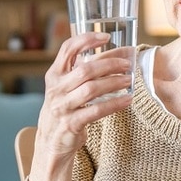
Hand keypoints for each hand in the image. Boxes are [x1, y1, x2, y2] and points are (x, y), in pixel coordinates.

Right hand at [28, 32, 132, 180]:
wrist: (50, 144)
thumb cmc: (64, 112)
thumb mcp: (65, 89)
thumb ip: (79, 72)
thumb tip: (111, 54)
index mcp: (54, 75)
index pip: (67, 49)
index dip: (86, 39)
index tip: (105, 36)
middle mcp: (56, 89)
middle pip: (85, 69)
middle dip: (109, 63)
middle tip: (128, 63)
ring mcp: (62, 107)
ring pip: (91, 88)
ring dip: (114, 82)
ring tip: (130, 80)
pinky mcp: (71, 124)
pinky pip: (96, 111)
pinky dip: (114, 104)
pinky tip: (127, 100)